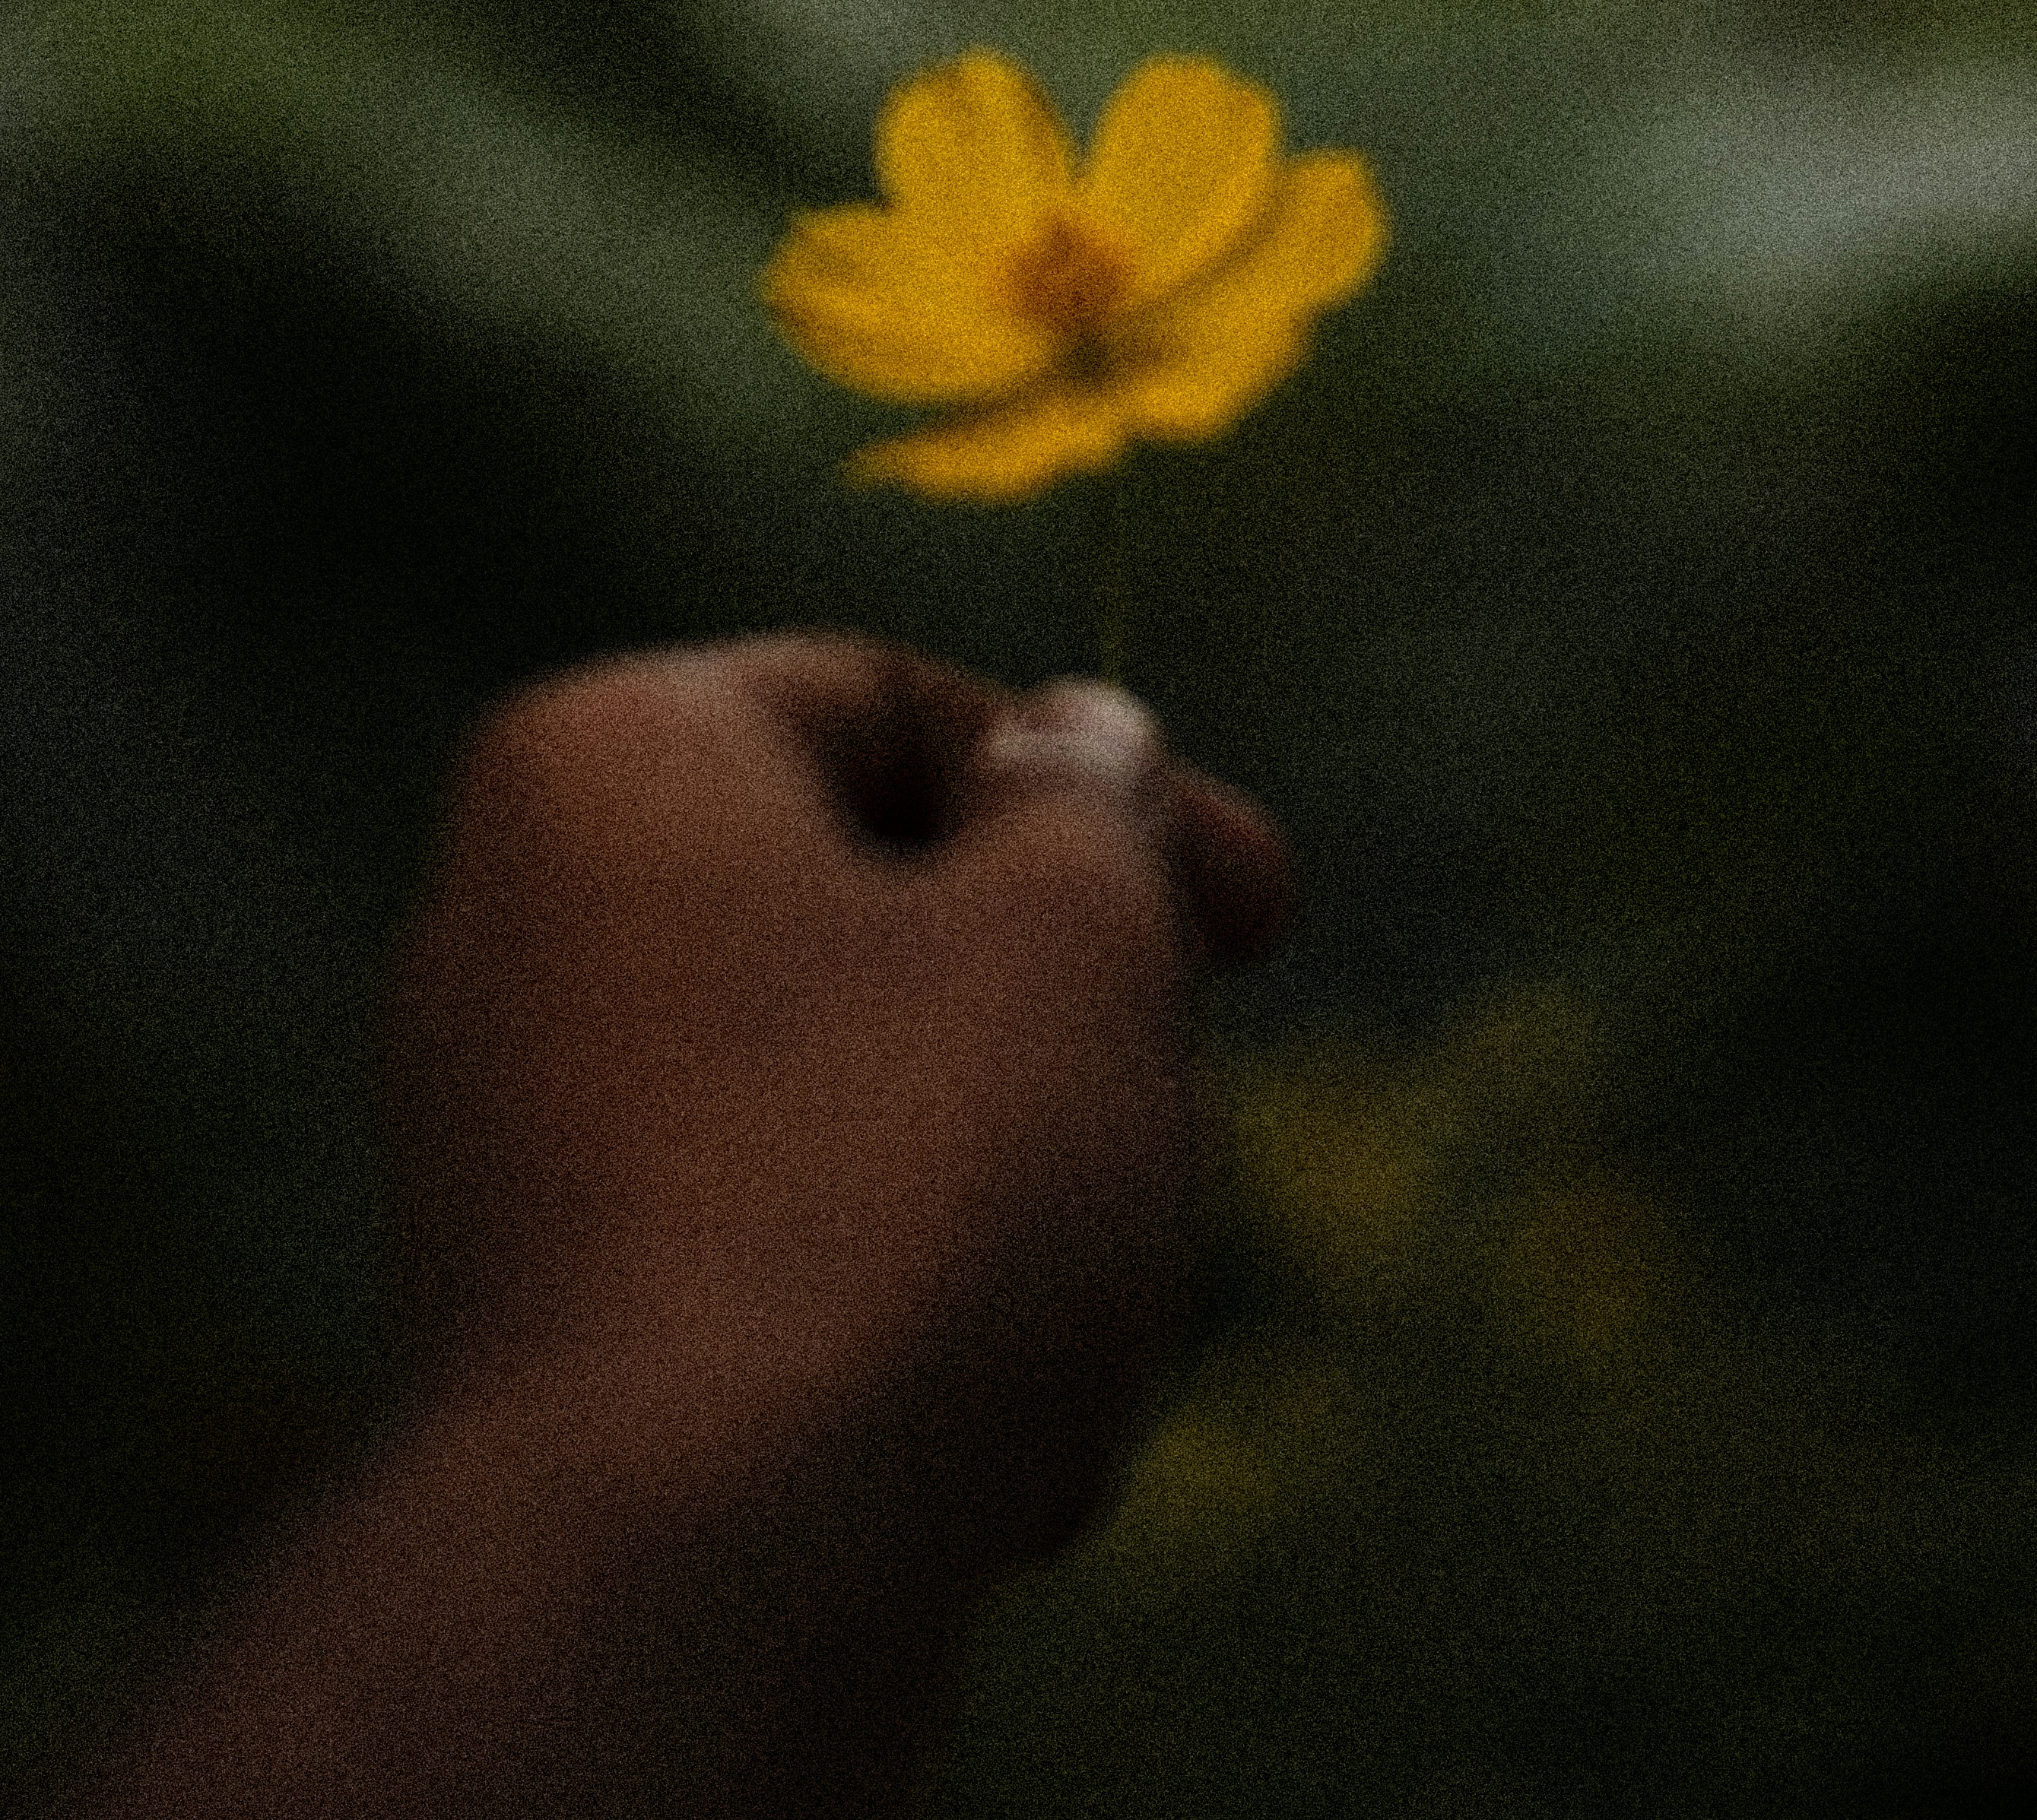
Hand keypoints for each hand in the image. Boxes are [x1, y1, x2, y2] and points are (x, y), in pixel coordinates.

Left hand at [379, 633, 1293, 1578]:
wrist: (688, 1584)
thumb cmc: (899, 1190)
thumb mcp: (1074, 930)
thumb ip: (1094, 805)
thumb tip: (1072, 748)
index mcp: (614, 760)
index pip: (894, 706)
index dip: (1109, 791)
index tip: (1262, 913)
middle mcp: (519, 926)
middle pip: (882, 917)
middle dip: (1069, 1031)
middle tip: (1176, 1127)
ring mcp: (519, 1139)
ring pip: (860, 1108)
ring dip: (1017, 1199)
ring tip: (1084, 1326)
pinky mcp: (555, 1334)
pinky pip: (787, 1267)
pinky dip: (911, 1326)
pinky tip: (1003, 1460)